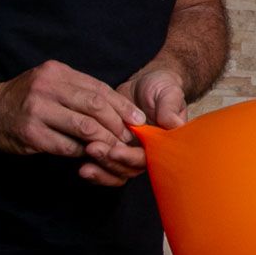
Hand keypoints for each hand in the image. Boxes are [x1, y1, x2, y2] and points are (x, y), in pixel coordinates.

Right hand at [0, 61, 144, 186]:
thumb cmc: (25, 99)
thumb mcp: (50, 83)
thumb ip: (79, 92)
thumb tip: (118, 111)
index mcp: (57, 72)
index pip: (99, 88)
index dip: (122, 106)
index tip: (138, 120)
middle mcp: (47, 87)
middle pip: (96, 106)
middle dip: (117, 125)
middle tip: (129, 138)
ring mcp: (37, 110)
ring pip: (84, 127)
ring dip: (104, 141)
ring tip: (114, 149)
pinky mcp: (30, 133)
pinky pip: (66, 146)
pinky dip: (81, 152)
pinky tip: (87, 155)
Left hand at [88, 67, 189, 183]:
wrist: (145, 83)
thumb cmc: (162, 88)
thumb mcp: (169, 94)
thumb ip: (170, 110)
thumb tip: (174, 124)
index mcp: (161, 144)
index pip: (146, 159)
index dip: (130, 158)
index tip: (115, 150)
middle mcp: (145, 152)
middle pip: (128, 169)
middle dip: (110, 163)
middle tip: (92, 148)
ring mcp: (127, 152)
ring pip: (115, 171)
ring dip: (100, 167)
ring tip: (84, 156)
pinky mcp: (111, 148)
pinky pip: (103, 166)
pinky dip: (93, 167)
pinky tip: (80, 164)